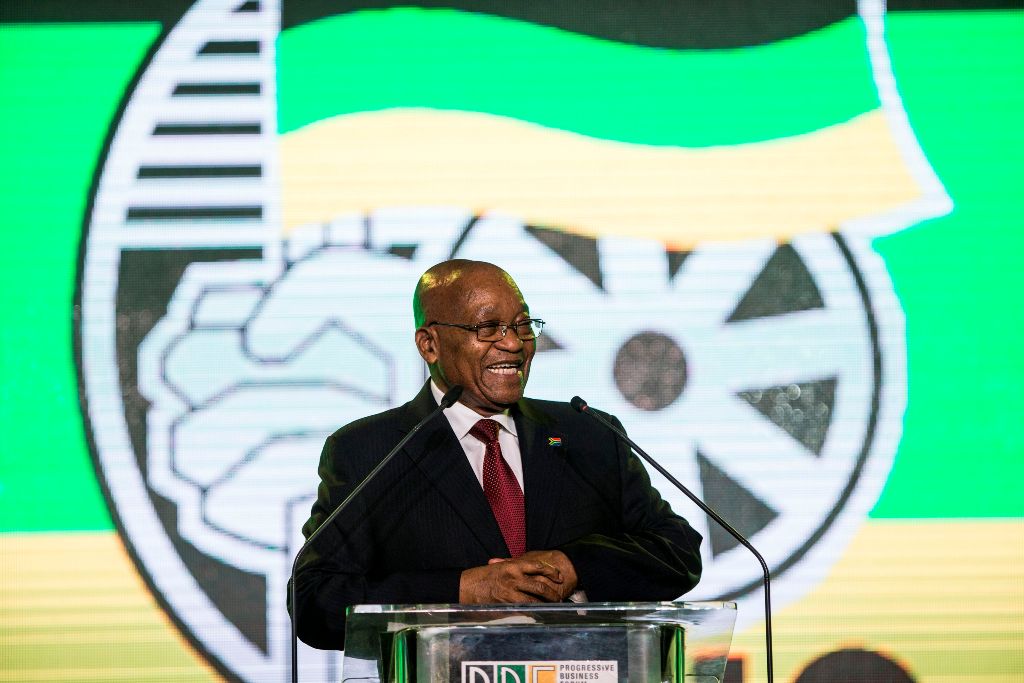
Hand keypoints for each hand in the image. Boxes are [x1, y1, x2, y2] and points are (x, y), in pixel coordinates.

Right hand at [459, 551, 577, 603]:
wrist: (467, 586)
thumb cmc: (482, 576)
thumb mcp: (499, 566)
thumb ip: (513, 566)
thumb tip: (528, 568)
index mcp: (513, 565)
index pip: (538, 566)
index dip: (552, 572)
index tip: (559, 577)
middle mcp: (514, 577)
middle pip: (540, 585)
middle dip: (552, 593)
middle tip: (559, 597)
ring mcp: (510, 591)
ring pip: (534, 599)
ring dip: (545, 604)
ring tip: (552, 607)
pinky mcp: (506, 603)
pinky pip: (523, 608)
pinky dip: (532, 611)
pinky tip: (538, 613)